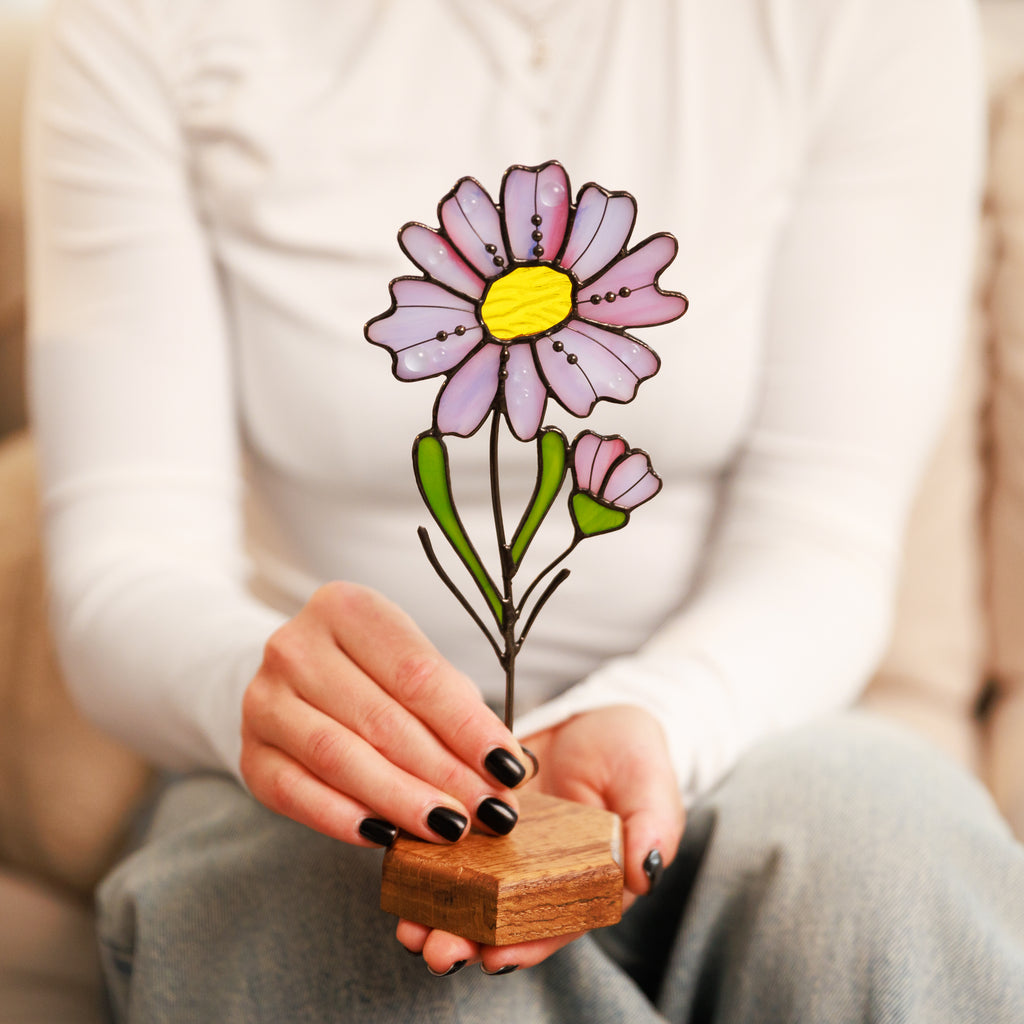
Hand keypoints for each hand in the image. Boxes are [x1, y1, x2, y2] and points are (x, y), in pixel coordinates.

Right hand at [240, 581, 535, 846]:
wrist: (293, 680)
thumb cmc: (372, 673)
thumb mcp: (413, 666)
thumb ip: (457, 709)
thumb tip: (512, 769)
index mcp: (346, 608)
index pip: (417, 674)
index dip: (468, 726)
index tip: (510, 769)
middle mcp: (295, 646)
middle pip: (382, 719)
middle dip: (445, 771)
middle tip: (490, 811)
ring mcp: (264, 698)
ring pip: (340, 756)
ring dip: (401, 798)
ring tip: (451, 828)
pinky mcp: (249, 752)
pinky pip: (297, 791)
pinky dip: (344, 818)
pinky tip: (386, 837)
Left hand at [397, 705, 684, 974]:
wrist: (596, 715)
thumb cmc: (633, 757)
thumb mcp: (651, 787)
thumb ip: (654, 827)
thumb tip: (647, 871)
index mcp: (585, 883)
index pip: (556, 925)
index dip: (527, 945)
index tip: (497, 956)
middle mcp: (538, 875)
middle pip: (501, 920)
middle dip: (467, 941)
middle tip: (438, 950)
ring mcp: (504, 848)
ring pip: (467, 890)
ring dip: (437, 913)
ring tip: (410, 928)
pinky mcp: (475, 813)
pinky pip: (446, 841)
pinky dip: (422, 858)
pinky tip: (400, 868)